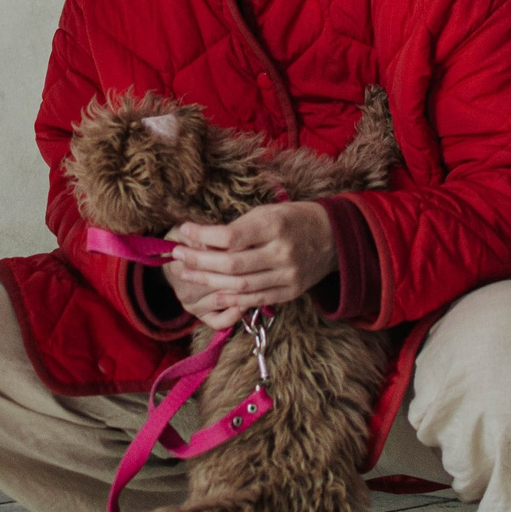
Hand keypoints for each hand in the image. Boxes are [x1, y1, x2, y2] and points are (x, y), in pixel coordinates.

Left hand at [161, 202, 334, 331]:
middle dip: (199, 262)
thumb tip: (200, 237)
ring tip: (186, 275)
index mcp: (275, 226)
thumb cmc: (293, 219)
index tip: (184, 231)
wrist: (333, 237)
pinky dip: (232, 298)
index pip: (230, 237)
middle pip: (231, 264)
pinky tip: (212, 294)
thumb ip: (238, 227)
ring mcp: (288, 276)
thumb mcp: (267, 212)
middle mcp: (282, 253)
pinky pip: (256, 299)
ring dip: (209, 282)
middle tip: (177, 257)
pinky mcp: (291, 292)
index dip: (202, 237)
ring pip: (240, 285)